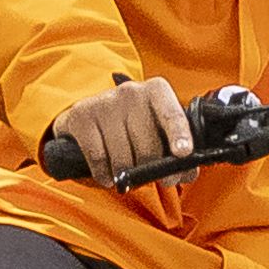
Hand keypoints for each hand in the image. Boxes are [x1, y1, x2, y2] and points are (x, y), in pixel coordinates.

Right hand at [47, 75, 196, 184]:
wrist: (91, 118)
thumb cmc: (133, 127)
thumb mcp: (158, 131)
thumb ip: (179, 152)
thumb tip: (186, 173)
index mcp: (157, 91)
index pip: (172, 115)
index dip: (179, 135)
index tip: (183, 153)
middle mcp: (131, 92)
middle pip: (147, 147)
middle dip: (151, 171)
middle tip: (152, 178)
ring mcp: (105, 102)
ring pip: (122, 158)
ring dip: (126, 176)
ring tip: (126, 173)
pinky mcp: (82, 116)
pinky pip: (98, 159)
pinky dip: (104, 174)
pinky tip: (107, 173)